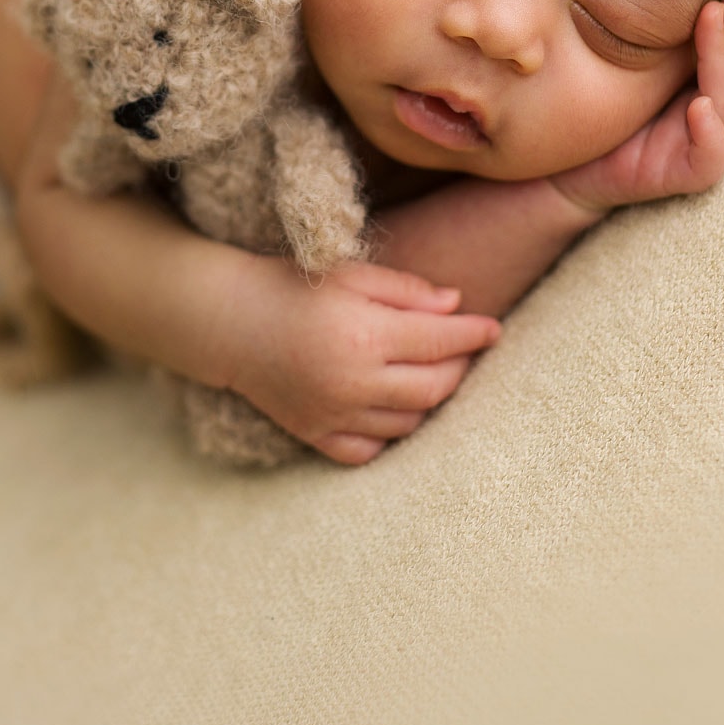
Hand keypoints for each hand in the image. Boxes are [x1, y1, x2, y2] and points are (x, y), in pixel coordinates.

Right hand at [222, 256, 501, 465]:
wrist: (229, 321)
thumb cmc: (293, 286)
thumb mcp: (351, 274)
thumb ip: (406, 290)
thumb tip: (456, 305)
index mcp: (365, 335)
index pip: (441, 341)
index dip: (474, 334)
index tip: (494, 328)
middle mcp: (354, 382)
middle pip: (435, 387)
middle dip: (460, 367)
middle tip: (464, 350)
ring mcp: (334, 415)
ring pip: (410, 423)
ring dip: (430, 400)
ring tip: (432, 374)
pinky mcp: (315, 435)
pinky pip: (370, 450)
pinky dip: (390, 435)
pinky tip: (392, 408)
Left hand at [550, 0, 723, 216]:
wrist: (562, 168)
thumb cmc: (595, 108)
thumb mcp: (620, 57)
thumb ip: (646, 27)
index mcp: (701, 82)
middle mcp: (709, 110)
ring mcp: (699, 143)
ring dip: (723, 61)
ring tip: (710, 22)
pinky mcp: (684, 176)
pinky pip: (710, 158)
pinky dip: (711, 133)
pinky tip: (701, 104)